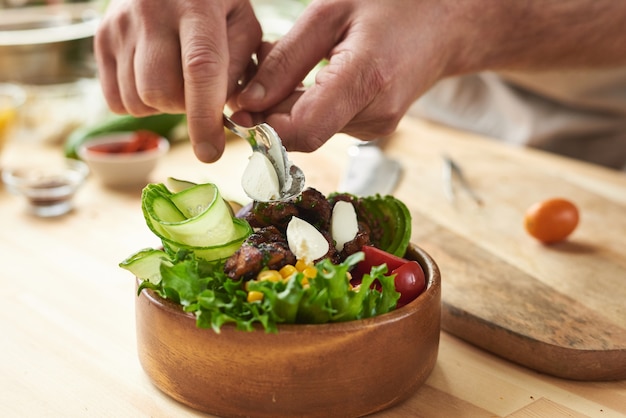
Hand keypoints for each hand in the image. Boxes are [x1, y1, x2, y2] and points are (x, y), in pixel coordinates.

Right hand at [95, 0, 261, 161]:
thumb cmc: (215, 2)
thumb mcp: (243, 24)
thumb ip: (241, 69)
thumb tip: (225, 116)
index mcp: (198, 7)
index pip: (199, 70)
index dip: (204, 119)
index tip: (211, 153)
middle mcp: (152, 12)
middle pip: (161, 93)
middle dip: (185, 109)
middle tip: (199, 93)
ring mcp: (120, 25)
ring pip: (136, 101)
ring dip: (162, 107)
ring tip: (176, 81)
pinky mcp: (100, 38)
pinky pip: (115, 100)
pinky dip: (138, 103)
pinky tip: (154, 80)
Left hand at [234, 0, 455, 151]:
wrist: (446, 22)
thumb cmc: (391, 4)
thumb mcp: (330, 12)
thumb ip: (286, 60)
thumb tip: (247, 103)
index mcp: (367, 80)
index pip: (303, 131)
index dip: (264, 128)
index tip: (240, 108)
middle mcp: (375, 115)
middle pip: (302, 133)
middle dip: (270, 110)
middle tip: (258, 70)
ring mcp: (377, 127)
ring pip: (312, 130)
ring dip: (288, 105)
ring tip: (292, 63)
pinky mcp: (374, 128)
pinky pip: (327, 124)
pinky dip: (308, 105)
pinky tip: (313, 76)